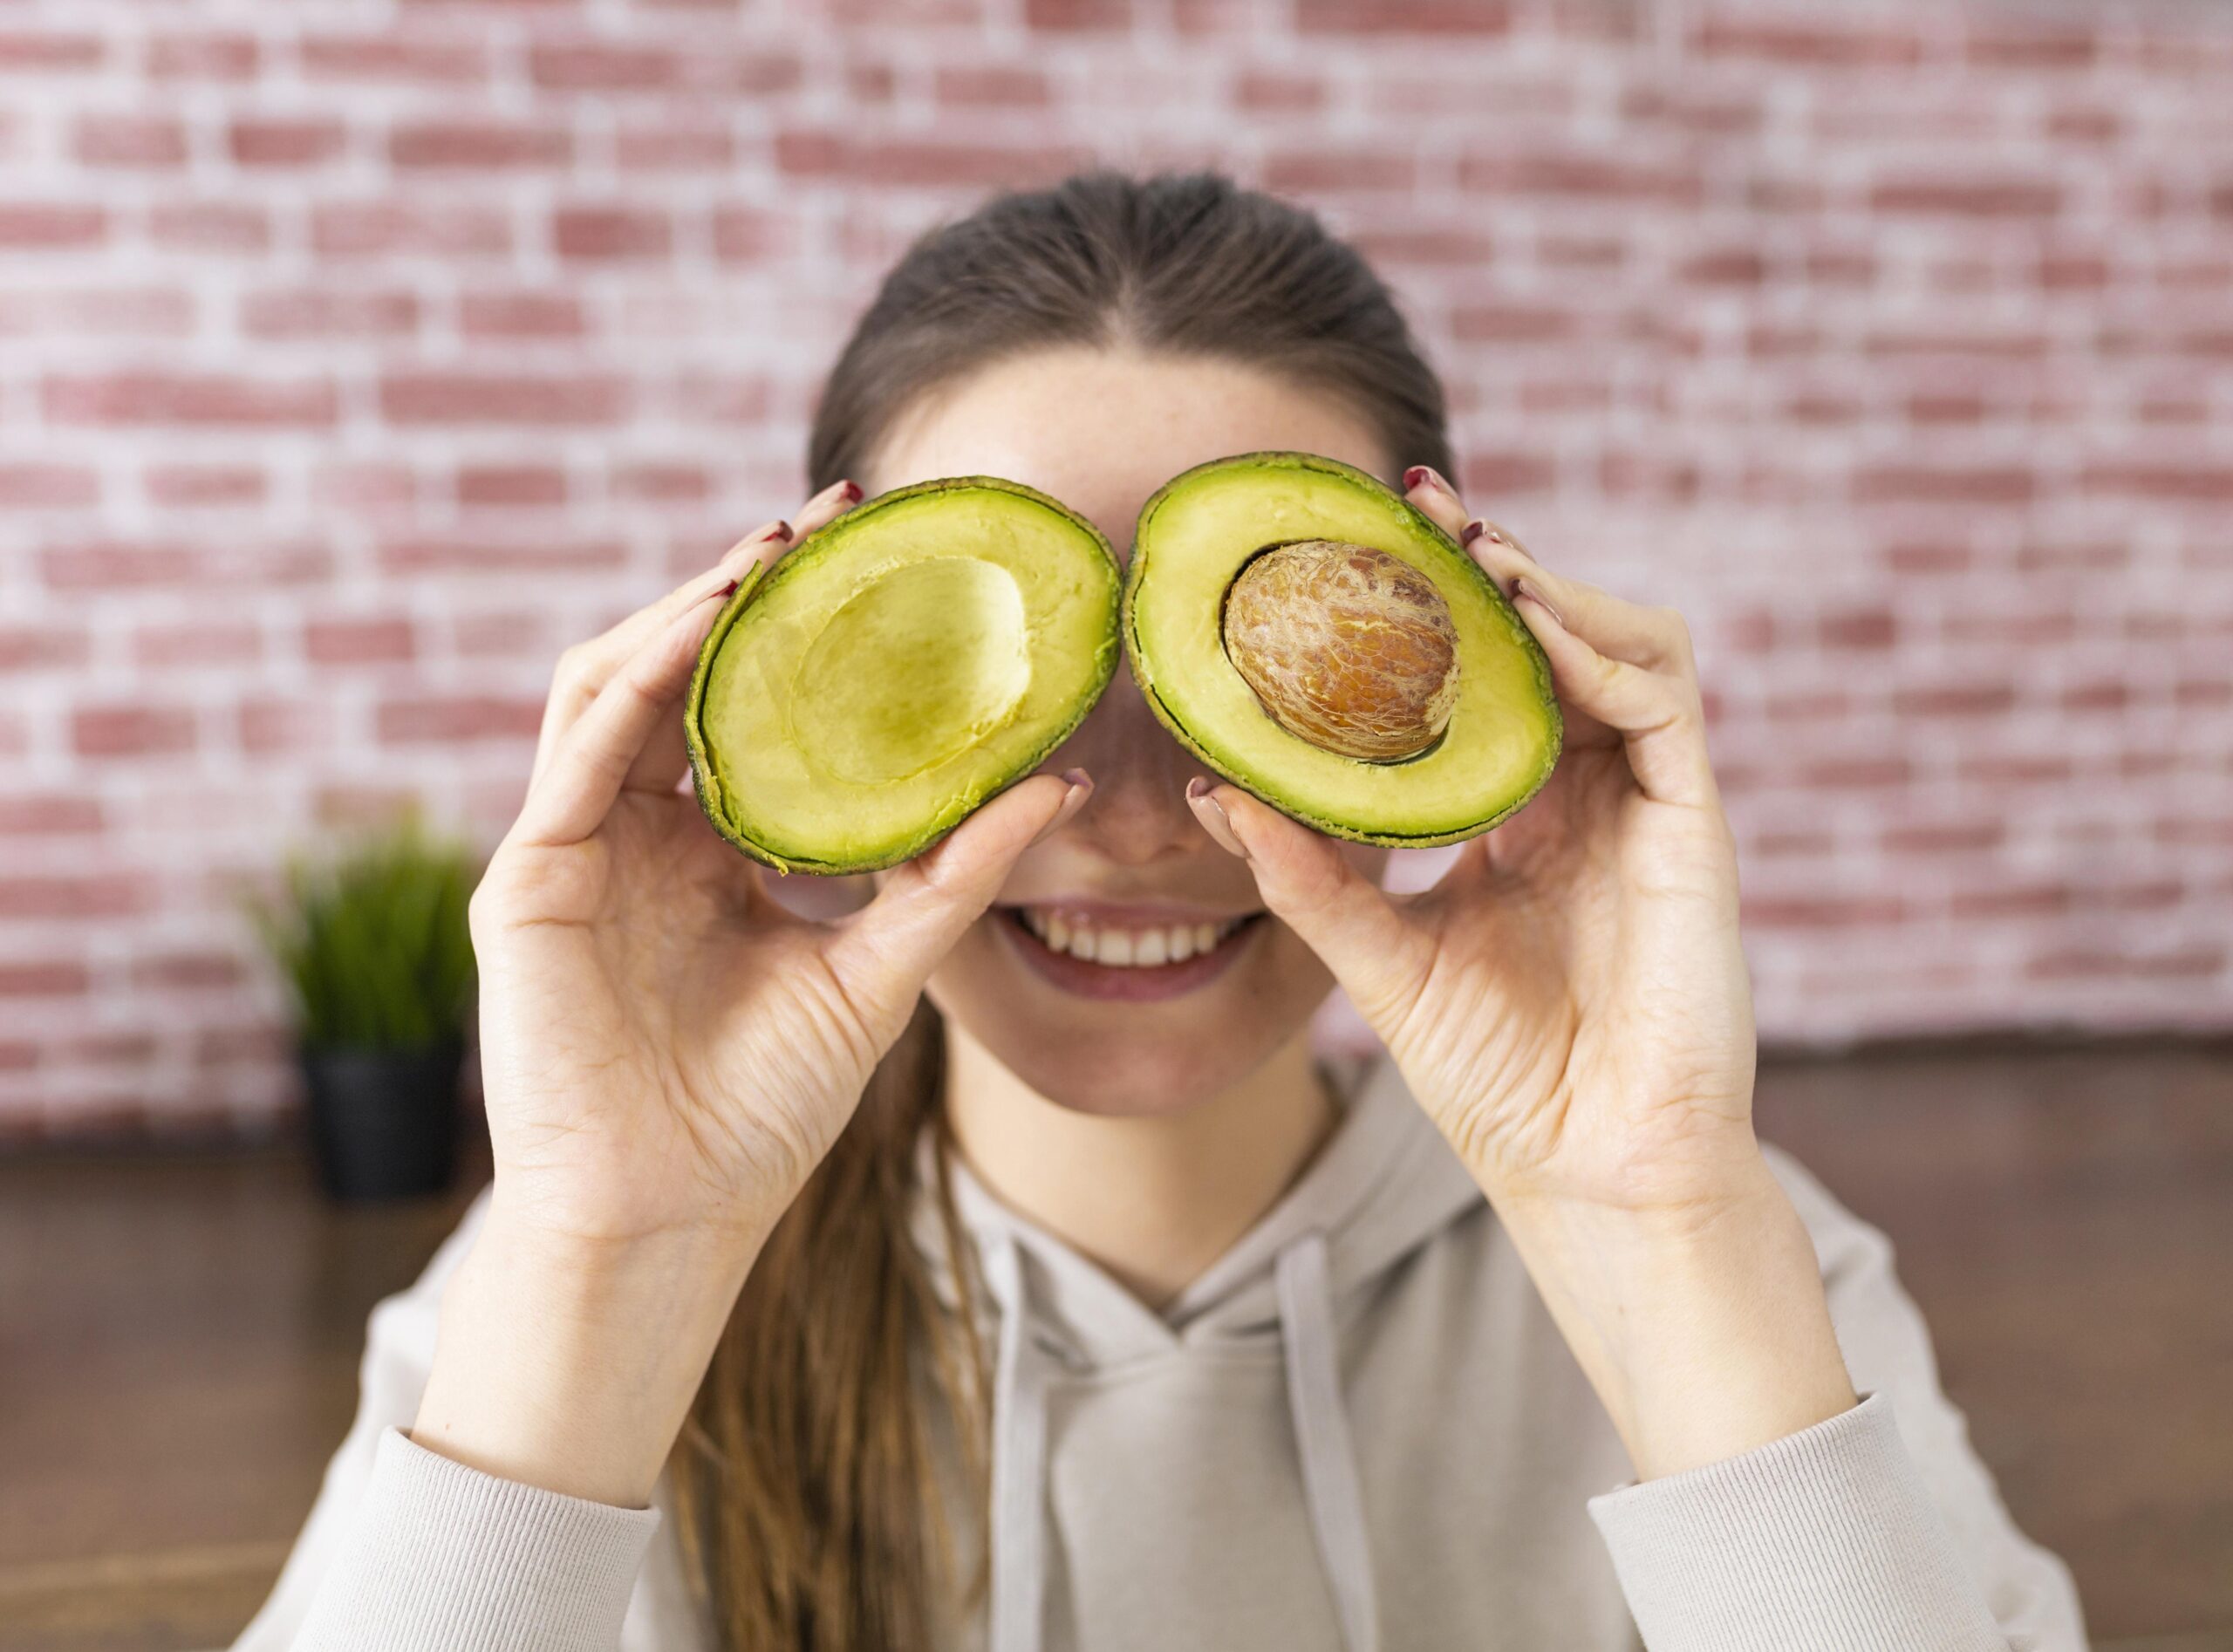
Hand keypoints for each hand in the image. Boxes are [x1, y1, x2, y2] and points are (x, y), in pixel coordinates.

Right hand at [413, 479, 1092, 1502]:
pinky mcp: (528, 877)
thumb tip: (1059, 785)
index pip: (751, 705)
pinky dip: (638, 677)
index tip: (887, 558)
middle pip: (681, 669)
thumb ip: (953, 876)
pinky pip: (577, 748)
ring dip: (687, 607)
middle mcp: (637, 829)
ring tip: (772, 553)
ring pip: (614, 681)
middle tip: (836, 515)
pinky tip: (705, 625)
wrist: (673, 1216)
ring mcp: (575, 846)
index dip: (809, 630)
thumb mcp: (880, 971)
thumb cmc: (763, 1111)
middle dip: (749, 585)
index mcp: (710, 847)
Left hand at [1186, 466, 1853, 1476]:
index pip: (1489, 680)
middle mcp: (1592, 797)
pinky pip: (1668, 701)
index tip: (1368, 546)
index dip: (1442, 611)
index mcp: (1523, 818)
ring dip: (1553, 586)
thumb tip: (1207, 792)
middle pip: (1555, 639)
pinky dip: (1603, 649)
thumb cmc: (1501, 1080)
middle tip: (1418, 504)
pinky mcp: (1698, 828)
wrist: (1592, 1172)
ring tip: (1474, 552)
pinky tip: (1532, 626)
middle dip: (1493, 564)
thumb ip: (1305, 877)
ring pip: (1626, 644)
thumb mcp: (1380, 960)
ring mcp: (1649, 808)